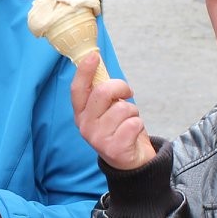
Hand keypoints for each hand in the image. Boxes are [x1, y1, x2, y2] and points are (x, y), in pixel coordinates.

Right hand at [69, 53, 156, 171]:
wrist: (130, 161)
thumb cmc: (119, 129)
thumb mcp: (106, 110)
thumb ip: (101, 92)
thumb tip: (97, 62)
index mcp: (81, 114)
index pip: (78, 89)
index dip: (84, 71)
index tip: (94, 55)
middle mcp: (85, 126)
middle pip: (103, 93)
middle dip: (121, 87)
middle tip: (128, 93)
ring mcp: (98, 139)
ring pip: (123, 108)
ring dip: (133, 112)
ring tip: (129, 121)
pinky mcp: (114, 149)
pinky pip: (134, 123)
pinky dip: (139, 125)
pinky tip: (133, 133)